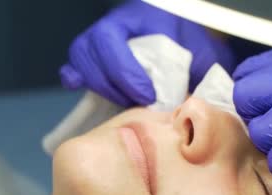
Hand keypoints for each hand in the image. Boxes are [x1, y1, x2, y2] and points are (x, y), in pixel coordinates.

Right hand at [60, 0, 233, 106]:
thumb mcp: (200, 50)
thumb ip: (197, 70)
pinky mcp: (93, 57)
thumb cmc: (191, 41)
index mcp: (136, 15)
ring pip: (79, 59)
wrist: (184, 34)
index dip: (124, 71)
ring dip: (100, 87)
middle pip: (88, 50)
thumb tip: (193, 102)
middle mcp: (111, 24)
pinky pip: (72, 68)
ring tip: (125, 101)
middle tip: (138, 102)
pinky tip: (92, 92)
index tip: (148, 95)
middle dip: (111, 84)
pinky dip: (77, 81)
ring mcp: (98, 40)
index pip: (110, 38)